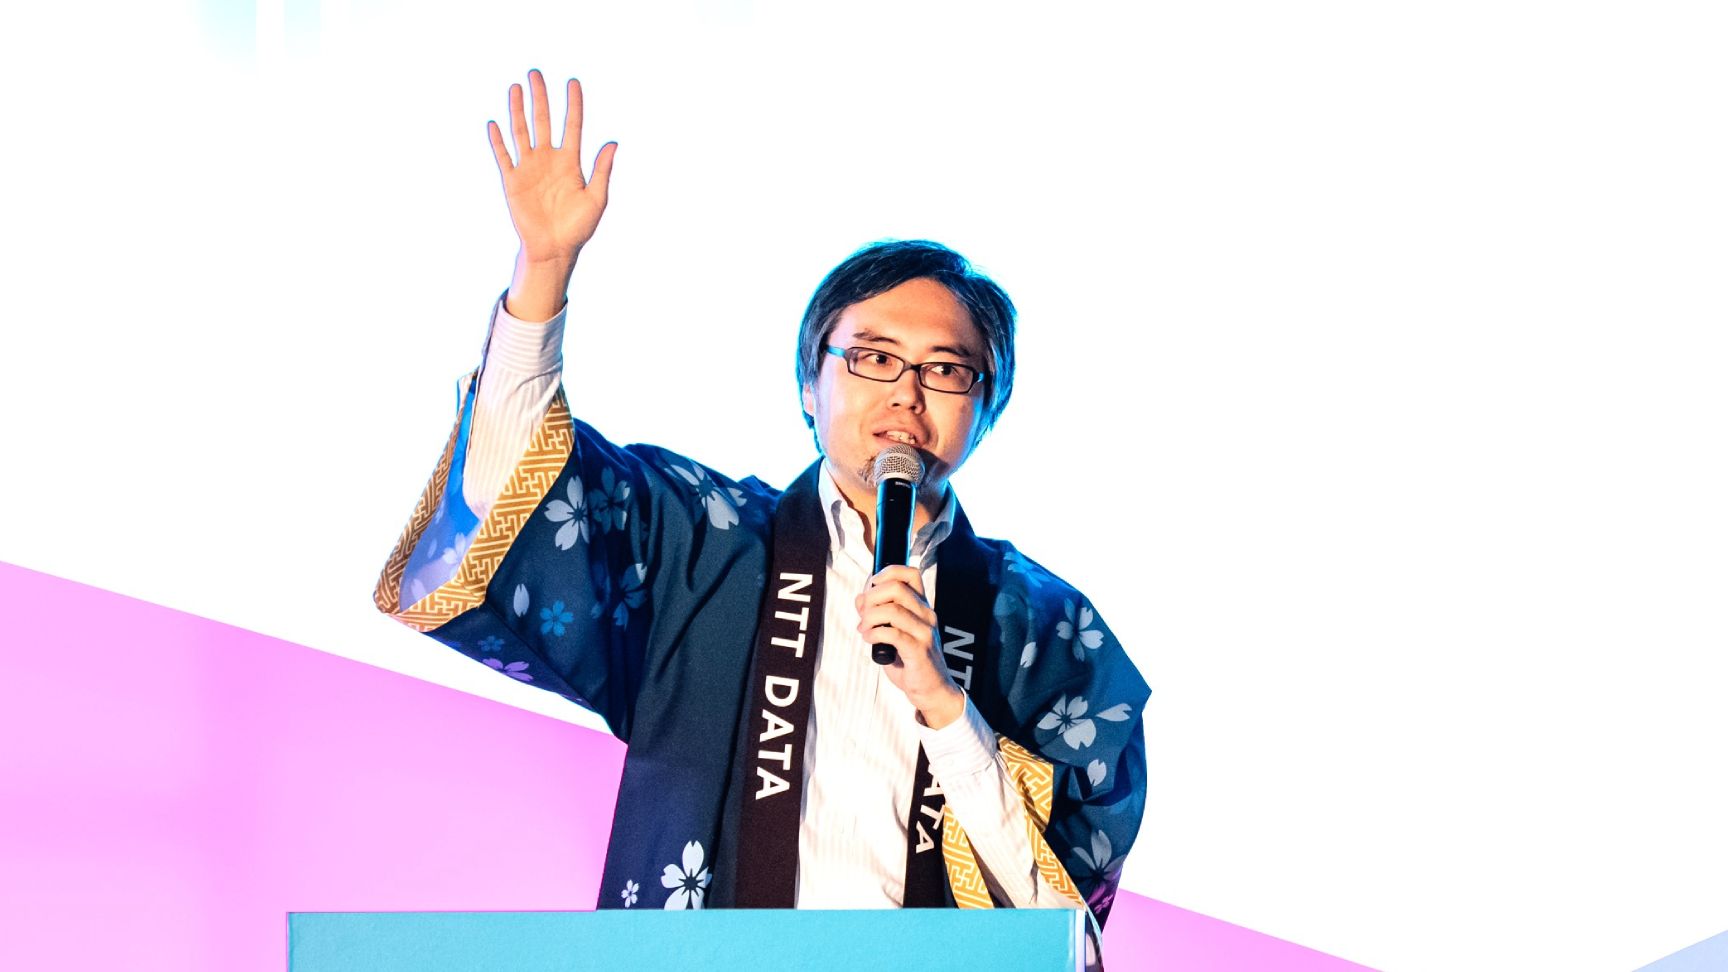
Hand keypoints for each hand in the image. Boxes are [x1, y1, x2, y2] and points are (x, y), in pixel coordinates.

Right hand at [488, 70, 616, 318]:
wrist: (555, 249)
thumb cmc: (579, 227)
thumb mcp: (597, 198)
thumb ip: (602, 170)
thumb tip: (614, 142)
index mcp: (571, 162)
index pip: (573, 125)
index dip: (574, 104)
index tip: (573, 82)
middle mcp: (549, 159)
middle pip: (544, 120)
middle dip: (540, 97)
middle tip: (536, 73)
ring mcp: (529, 168)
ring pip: (522, 131)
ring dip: (518, 110)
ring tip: (516, 87)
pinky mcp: (512, 181)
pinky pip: (504, 156)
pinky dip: (498, 141)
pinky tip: (494, 123)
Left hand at [855, 565, 965, 728]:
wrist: (930, 689)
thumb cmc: (911, 660)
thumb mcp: (893, 632)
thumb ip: (877, 613)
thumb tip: (860, 598)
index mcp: (921, 606)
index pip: (909, 573)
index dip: (886, 573)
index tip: (872, 587)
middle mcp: (926, 614)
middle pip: (896, 587)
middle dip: (871, 598)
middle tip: (864, 614)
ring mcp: (924, 631)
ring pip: (891, 610)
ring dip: (870, 618)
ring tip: (865, 630)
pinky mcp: (919, 650)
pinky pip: (892, 633)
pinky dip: (874, 634)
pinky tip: (870, 639)